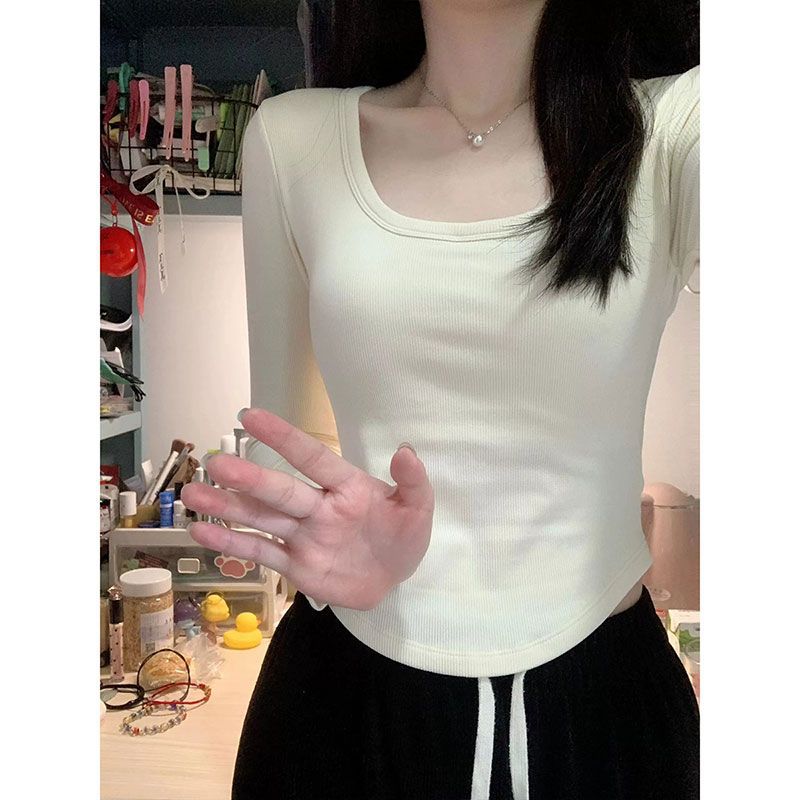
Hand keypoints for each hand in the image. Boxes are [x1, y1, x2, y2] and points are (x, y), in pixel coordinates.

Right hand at [180, 408, 434, 610]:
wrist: (392, 581)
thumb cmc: (402, 536)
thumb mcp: (418, 511)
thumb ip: (413, 483)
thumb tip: (406, 450)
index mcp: (346, 487)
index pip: (312, 457)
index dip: (284, 438)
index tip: (251, 415)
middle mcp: (318, 506)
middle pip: (280, 491)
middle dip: (250, 479)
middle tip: (217, 464)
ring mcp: (302, 535)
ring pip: (261, 518)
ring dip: (227, 507)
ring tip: (192, 494)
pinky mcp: (294, 565)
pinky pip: (260, 553)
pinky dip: (232, 544)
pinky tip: (201, 533)